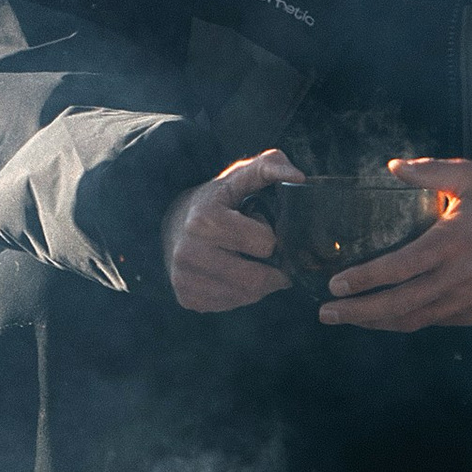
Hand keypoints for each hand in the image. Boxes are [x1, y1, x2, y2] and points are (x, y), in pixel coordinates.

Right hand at [162, 148, 301, 312]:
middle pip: (257, 279)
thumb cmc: (215, 200)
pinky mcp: (187, 299)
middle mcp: (189, 252)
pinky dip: (240, 293)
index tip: (257, 226)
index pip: (265, 245)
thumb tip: (299, 177)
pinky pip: (231, 305)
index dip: (268, 236)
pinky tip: (231, 274)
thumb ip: (270, 166)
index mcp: (205, 220)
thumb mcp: (239, 176)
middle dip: (270, 267)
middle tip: (264, 254)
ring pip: (247, 297)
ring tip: (246, 261)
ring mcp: (185, 279)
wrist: (172, 224)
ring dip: (258, 283)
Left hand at [320, 157, 471, 331]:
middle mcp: (458, 278)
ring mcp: (468, 301)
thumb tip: (391, 166)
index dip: (365, 280)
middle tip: (326, 313)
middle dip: (358, 312)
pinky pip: (433, 322)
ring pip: (414, 320)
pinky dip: (405, 321)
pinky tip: (384, 318)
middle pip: (399, 304)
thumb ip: (429, 171)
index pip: (399, 268)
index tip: (335, 285)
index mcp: (451, 243)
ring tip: (348, 319)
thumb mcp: (469, 176)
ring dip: (377, 323)